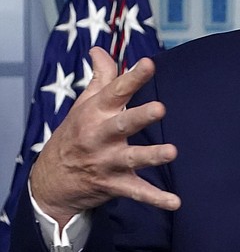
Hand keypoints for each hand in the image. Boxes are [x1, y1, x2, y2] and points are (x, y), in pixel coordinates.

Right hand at [29, 47, 180, 227]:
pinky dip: (156, 199)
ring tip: (172, 152)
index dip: (133, 77)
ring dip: (152, 156)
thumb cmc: (74, 134)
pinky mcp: (115, 185)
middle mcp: (101, 136)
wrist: (51, 182)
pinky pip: (137, 193)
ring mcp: (108, 162)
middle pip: (123, 124)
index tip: (149, 63)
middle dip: (140, 117)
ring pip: (132, 158)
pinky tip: (176, 201)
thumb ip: (101, 77)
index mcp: (96, 113)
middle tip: (160, 108)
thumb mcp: (84, 104)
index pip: (116, 91)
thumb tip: (100, 50)